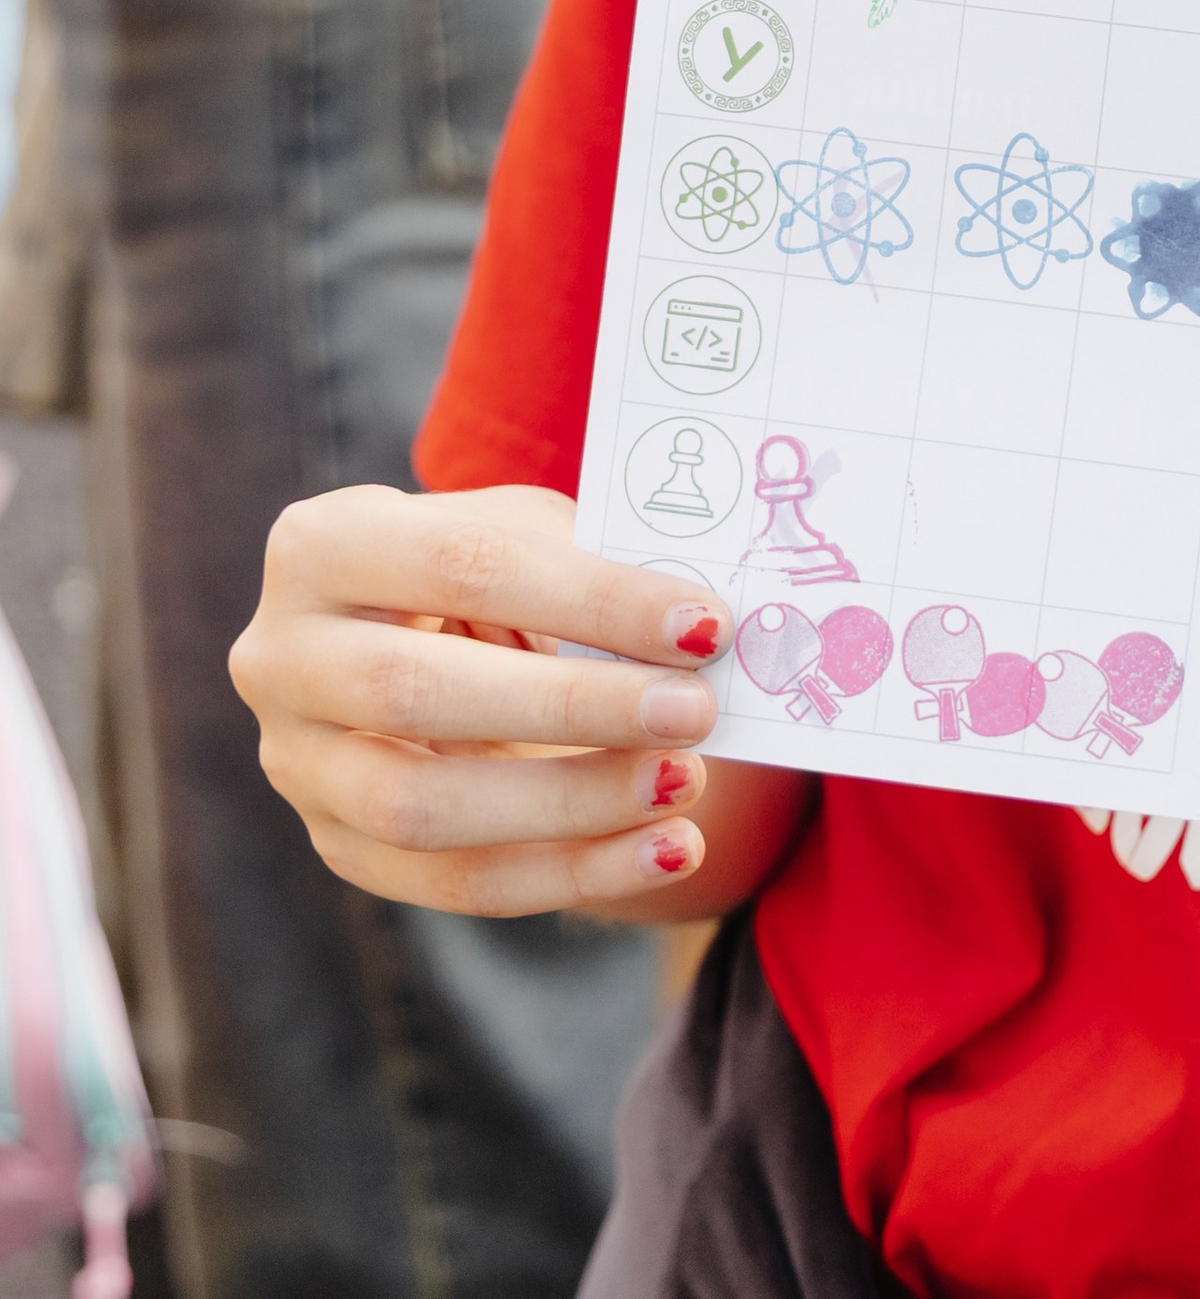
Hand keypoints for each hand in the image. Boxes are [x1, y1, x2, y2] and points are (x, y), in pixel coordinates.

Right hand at [232, 482, 732, 915]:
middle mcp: (281, 657)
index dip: (589, 596)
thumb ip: (593, 563)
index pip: (465, 562)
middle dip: (574, 706)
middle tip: (696, 710)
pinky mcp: (337, 845)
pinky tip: (666, 850)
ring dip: (572, 803)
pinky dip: (571, 872)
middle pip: (420, 693)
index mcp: (321, 545)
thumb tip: (698, 628)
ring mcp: (297, 765)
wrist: (417, 633)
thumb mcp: (523, 530)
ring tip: (685, 782)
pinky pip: (454, 883)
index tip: (704, 624)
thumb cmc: (487, 565)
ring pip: (422, 810)